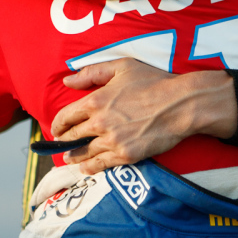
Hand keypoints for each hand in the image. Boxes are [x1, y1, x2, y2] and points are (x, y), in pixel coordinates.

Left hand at [50, 59, 236, 174]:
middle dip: (64, 141)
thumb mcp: (122, 68)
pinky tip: (85, 168)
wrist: (181, 104)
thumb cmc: (153, 82)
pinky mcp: (127, 155)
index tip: (56, 128)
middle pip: (73, 136)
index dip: (58, 124)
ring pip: (84, 153)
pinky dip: (90, 168)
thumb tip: (67, 80)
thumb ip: (92, 73)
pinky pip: (101, 164)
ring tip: (69, 159)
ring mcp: (113, 141)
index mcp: (96, 100)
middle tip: (60, 144)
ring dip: (73, 157)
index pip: (66, 116)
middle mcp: (100, 123)